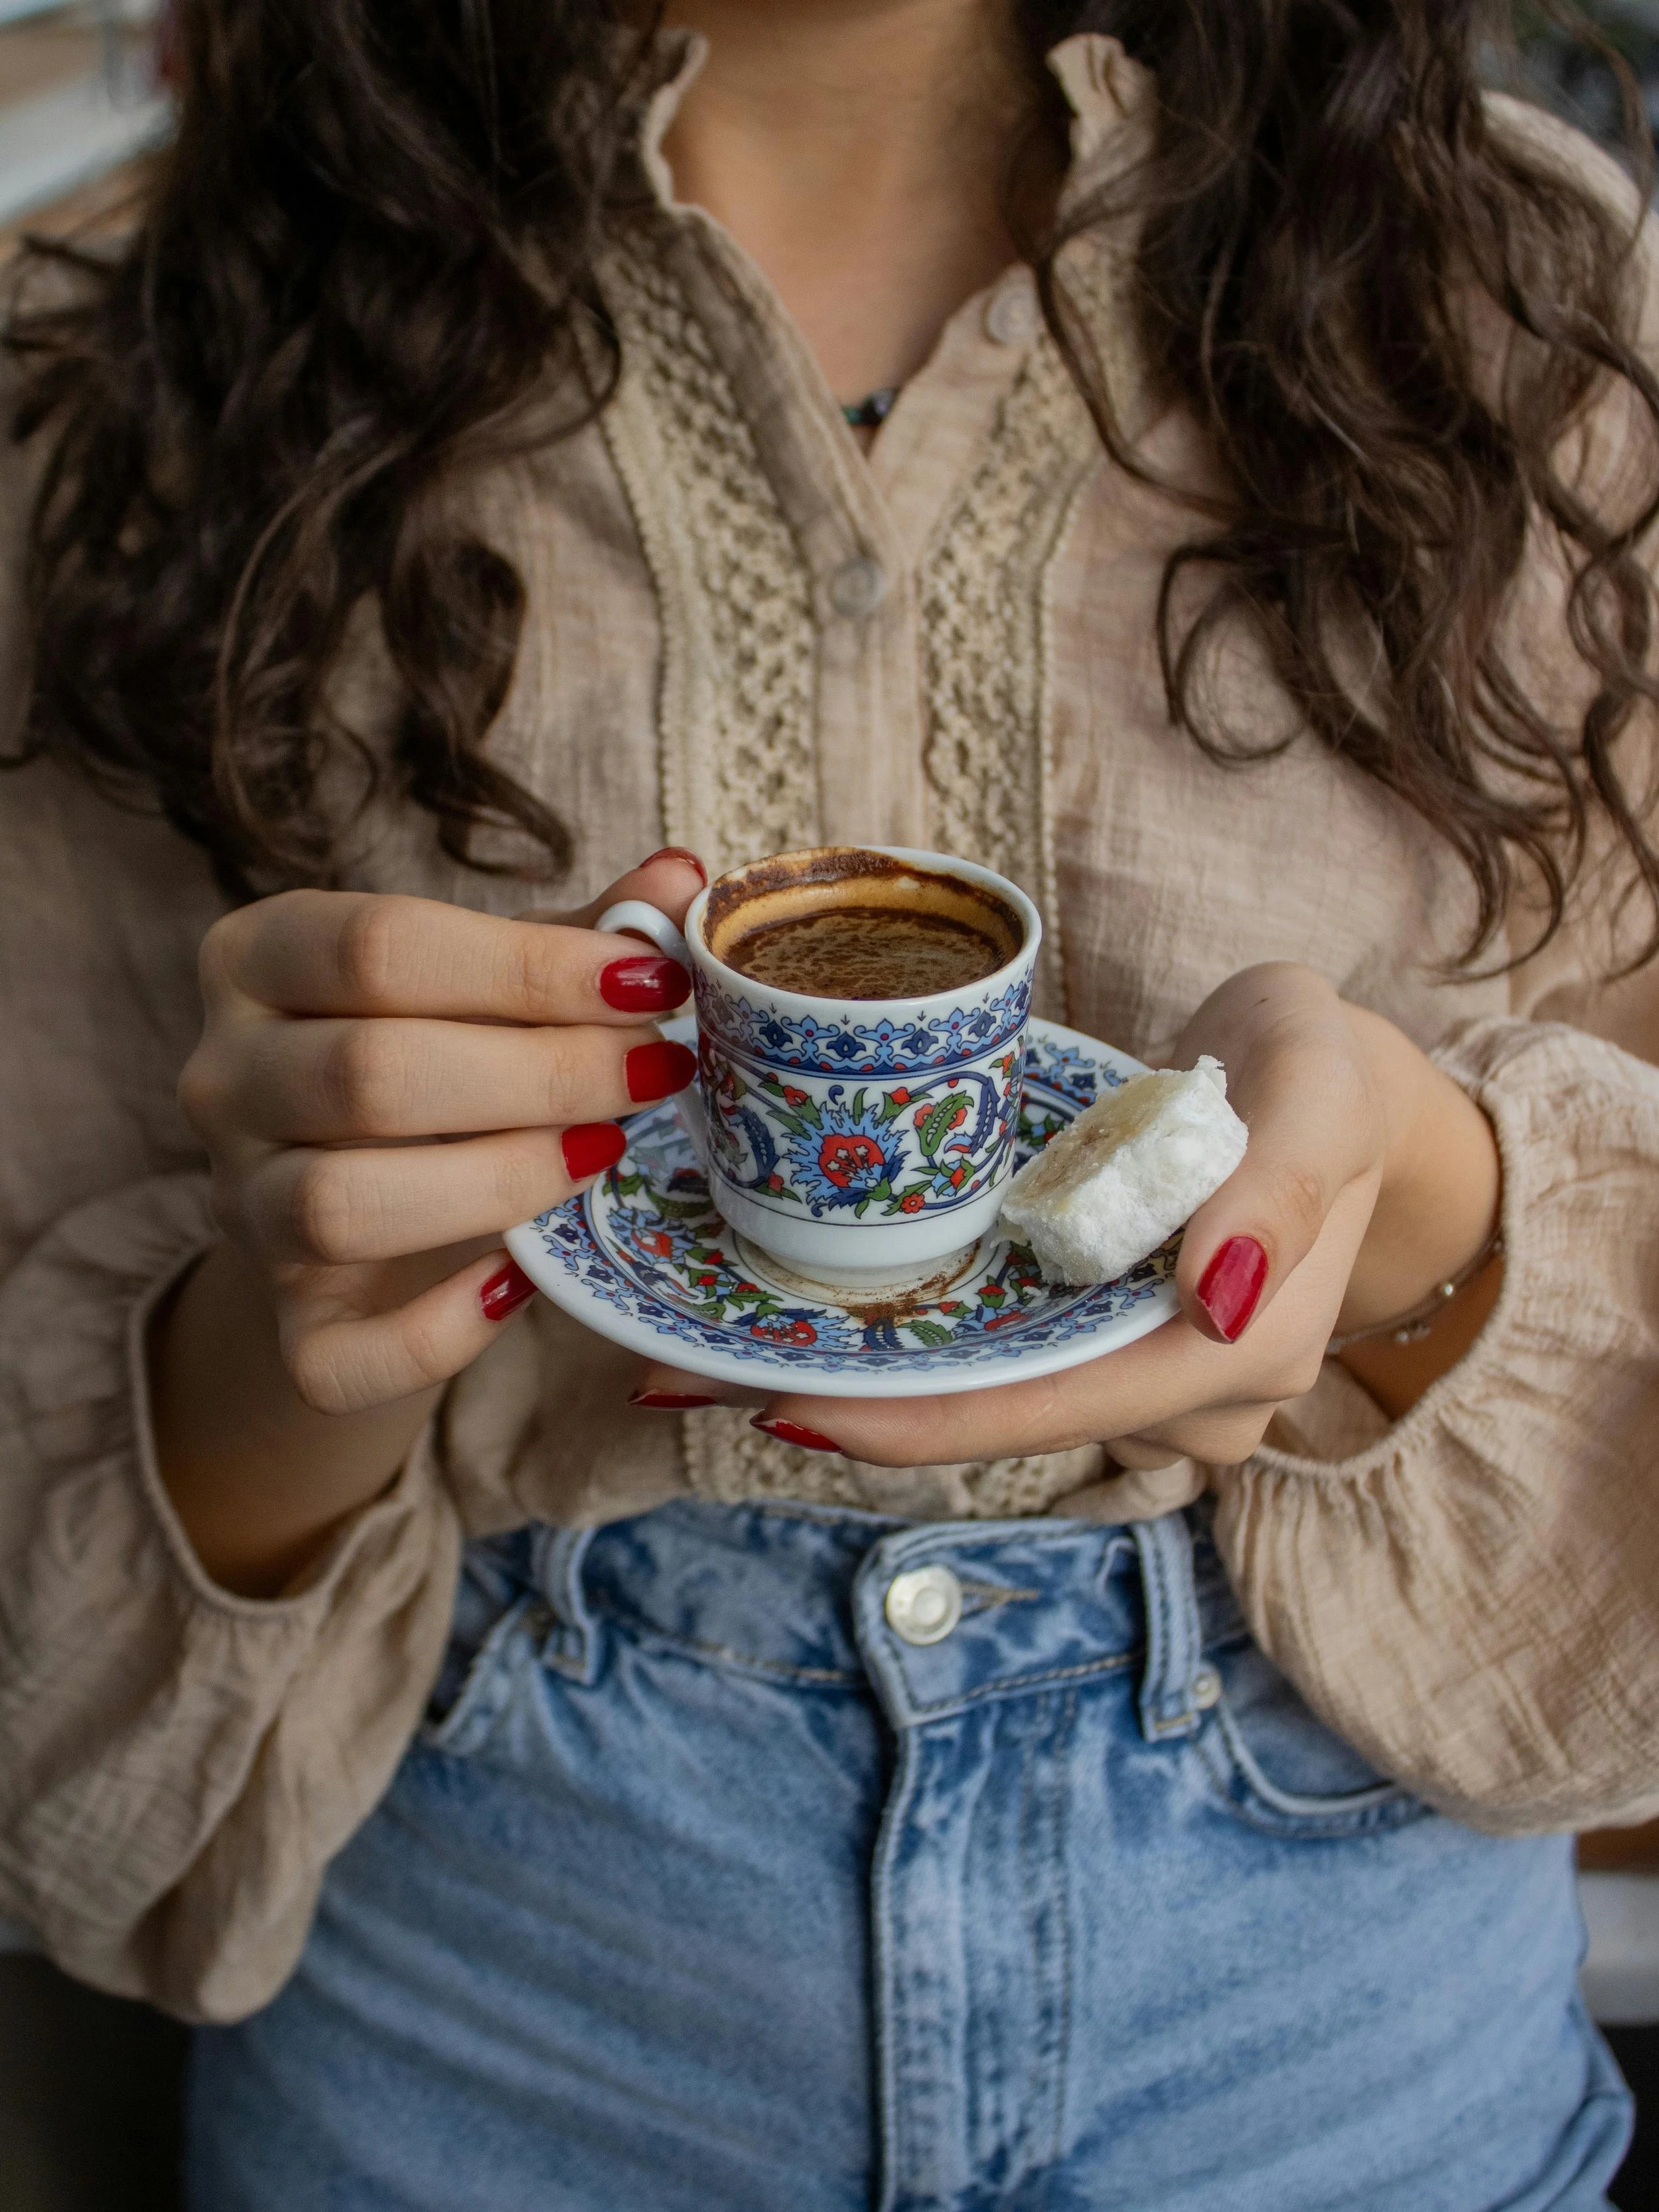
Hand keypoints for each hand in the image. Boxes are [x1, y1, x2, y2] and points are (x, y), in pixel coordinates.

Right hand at [179, 851, 705, 1416]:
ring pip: (342, 1205)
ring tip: (603, 1152)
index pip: (377, 945)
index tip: (651, 985)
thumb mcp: (495, 983)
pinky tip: (521, 1280)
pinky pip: (342, 1356)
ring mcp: (239, 1209)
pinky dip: (443, 1331)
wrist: (374, 1216)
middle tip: (657, 1071)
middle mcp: (223, 1079)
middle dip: (544, 1074)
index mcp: (259, 959)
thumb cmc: (441, 1060)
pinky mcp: (286, 1328)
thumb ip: (580, 935)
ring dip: (501, 1180)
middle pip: (368, 1073)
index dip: (528, 968)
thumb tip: (679, 879)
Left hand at [631, 964, 1500, 1471]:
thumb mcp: (1322, 1088)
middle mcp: (1176, 1393)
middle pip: (987, 1416)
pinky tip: (791, 1312)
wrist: (1335, 1079)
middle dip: (838, 1403)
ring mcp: (1131, 1372)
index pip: (1048, 1405)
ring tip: (700, 1341)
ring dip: (847, 1373)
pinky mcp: (1094, 1330)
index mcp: (1230, 1350)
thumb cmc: (1326, 1068)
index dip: (912, 1418)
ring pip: (975, 1391)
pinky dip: (893, 1337)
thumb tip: (1216, 1300)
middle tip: (681, 1370)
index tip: (777, 1400)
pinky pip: (984, 1351)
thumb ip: (1281, 1190)